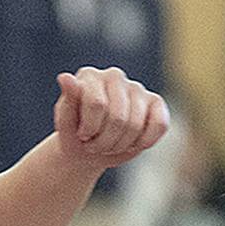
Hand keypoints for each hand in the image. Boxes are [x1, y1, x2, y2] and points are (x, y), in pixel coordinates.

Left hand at [53, 67, 168, 172]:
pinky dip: (145, 142)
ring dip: (120, 146)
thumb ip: (67, 101)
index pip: (98, 104)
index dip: (90, 130)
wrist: (88, 149)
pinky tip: (132, 144)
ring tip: (109, 145)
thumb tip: (64, 78)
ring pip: (136, 126)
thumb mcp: (66, 124)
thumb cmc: (75, 135)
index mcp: (89, 76)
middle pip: (118, 119)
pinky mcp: (155, 102)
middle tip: (95, 145)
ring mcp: (136, 88)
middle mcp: (114, 76)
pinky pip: (159, 124)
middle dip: (105, 142)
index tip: (81, 135)